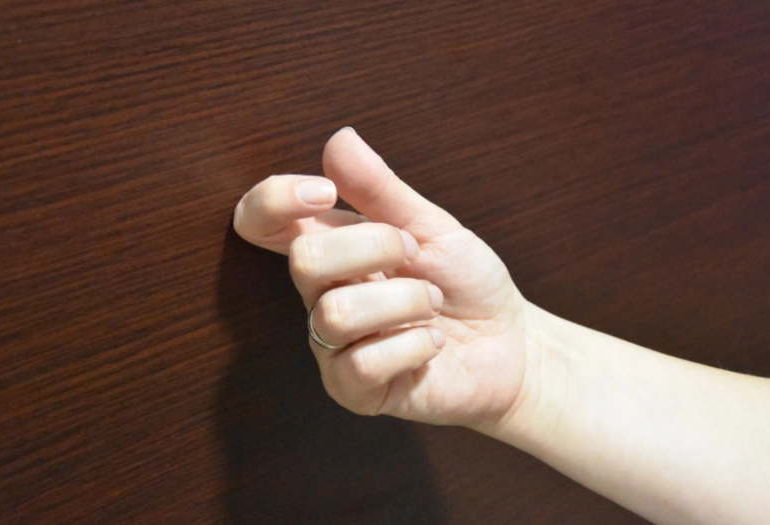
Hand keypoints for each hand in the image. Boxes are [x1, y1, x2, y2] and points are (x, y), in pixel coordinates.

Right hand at [234, 128, 540, 429]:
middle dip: (378, 247)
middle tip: (418, 258)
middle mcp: (319, 294)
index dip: (275, 198)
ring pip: (336, 313)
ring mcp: (331, 346)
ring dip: (405, 302)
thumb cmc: (464, 282)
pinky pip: (362, 363)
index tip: (325, 191)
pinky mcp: (352, 389)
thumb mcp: (431, 226)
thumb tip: (338, 139)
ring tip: (432, 306)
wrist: (510, 344)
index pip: (260, 219)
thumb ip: (380, 189)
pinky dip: (413, 345)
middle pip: (304, 258)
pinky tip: (431, 344)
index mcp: (330, 248)